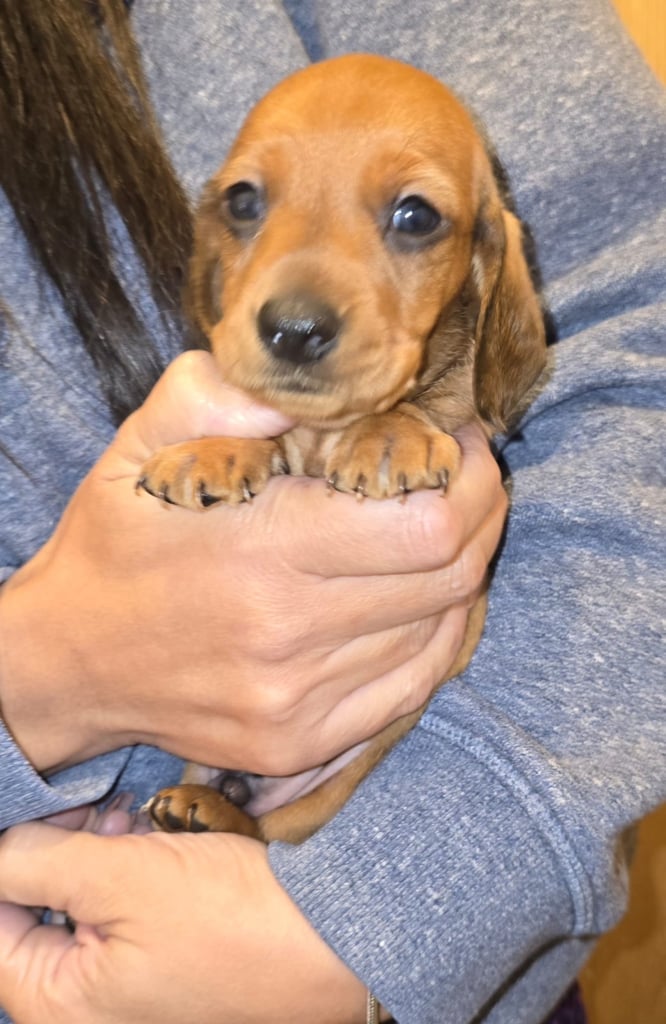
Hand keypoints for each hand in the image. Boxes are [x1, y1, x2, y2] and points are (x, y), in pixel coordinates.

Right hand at [0, 351, 505, 775]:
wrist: (66, 665)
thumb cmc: (112, 546)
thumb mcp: (137, 447)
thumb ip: (214, 397)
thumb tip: (306, 393)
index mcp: (261, 551)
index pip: (426, 526)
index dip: (471, 481)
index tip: (462, 445)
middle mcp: (289, 637)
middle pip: (451, 579)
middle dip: (481, 516)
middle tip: (465, 480)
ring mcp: (299, 703)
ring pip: (441, 634)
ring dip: (459, 575)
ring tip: (438, 533)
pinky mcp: (301, 741)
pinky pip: (412, 688)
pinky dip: (436, 636)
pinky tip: (421, 601)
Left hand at [0, 822, 375, 1023]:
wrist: (337, 934)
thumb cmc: (234, 920)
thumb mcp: (123, 878)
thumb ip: (39, 860)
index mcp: (59, 1005)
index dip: (9, 858)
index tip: (40, 813)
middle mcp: (88, 1007)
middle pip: (32, 915)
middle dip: (53, 851)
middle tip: (93, 809)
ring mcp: (128, 988)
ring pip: (77, 906)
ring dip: (91, 854)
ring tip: (131, 818)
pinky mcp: (163, 963)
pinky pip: (120, 911)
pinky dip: (124, 869)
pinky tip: (150, 837)